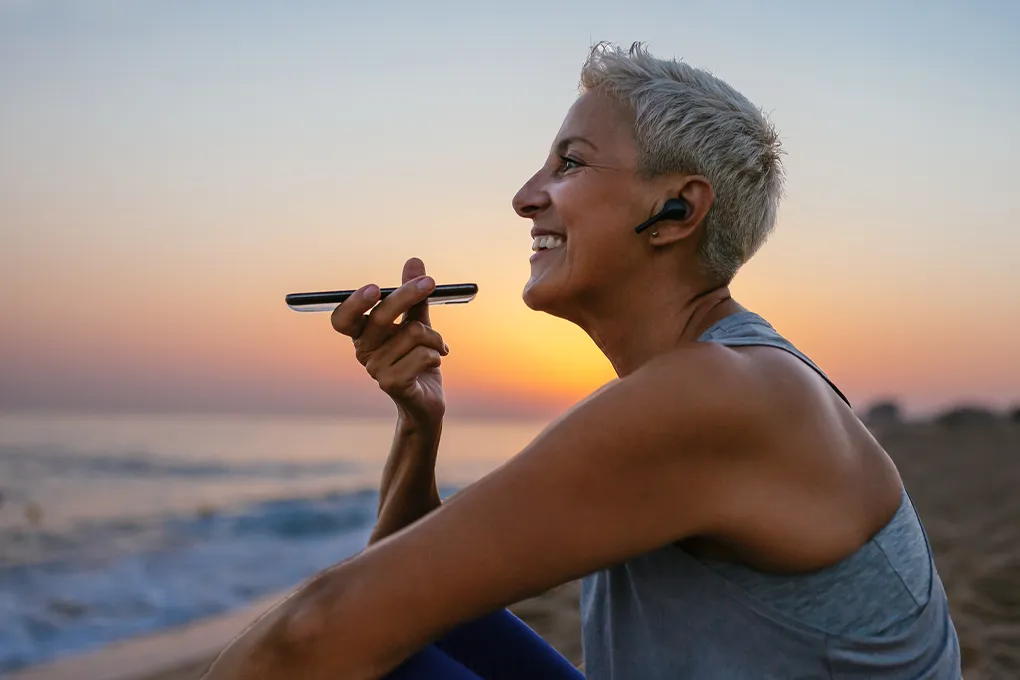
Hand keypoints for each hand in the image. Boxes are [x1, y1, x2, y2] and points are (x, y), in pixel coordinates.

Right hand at [331, 258, 447, 424]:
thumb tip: (413, 260)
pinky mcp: (393, 384)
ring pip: (412, 333)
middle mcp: (364, 352)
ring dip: (434, 336)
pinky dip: (437, 353)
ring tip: (439, 346)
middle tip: (431, 282)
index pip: (343, 319)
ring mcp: (376, 370)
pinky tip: (436, 361)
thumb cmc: (418, 359)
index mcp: (362, 335)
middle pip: (380, 317)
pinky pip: (422, 354)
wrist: (427, 401)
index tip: (375, 287)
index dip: (354, 303)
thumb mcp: (417, 322)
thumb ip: (414, 295)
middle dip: (408, 295)